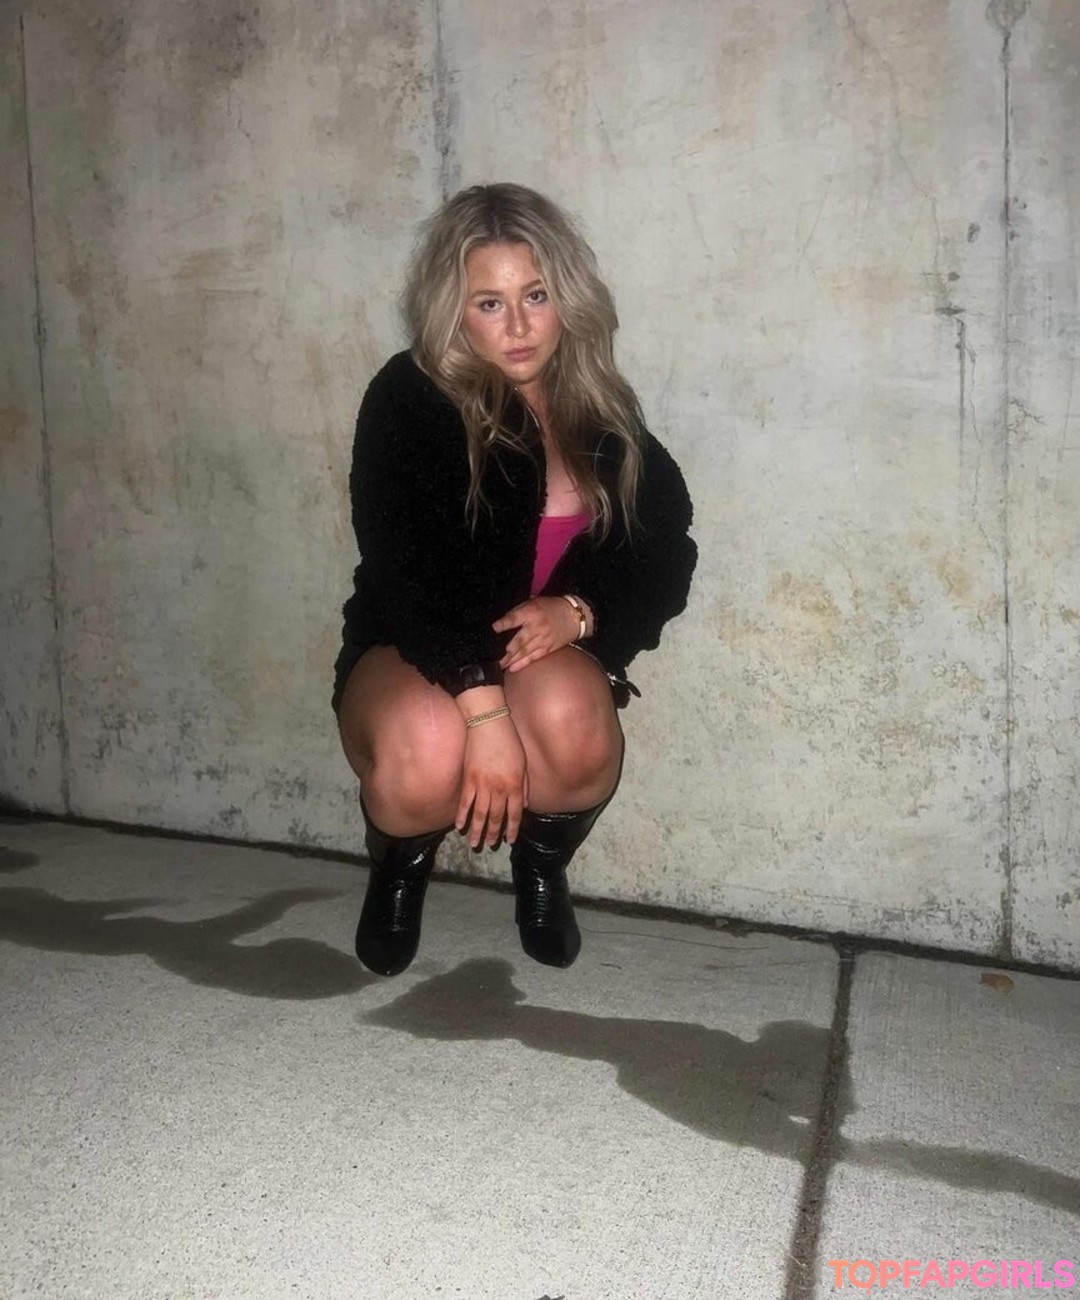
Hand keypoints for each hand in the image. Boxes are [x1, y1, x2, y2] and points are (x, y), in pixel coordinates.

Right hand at [455, 718, 527, 847]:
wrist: (488, 724)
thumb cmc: (509, 740)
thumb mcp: (523, 763)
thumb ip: (524, 785)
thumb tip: (525, 804)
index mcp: (515, 785)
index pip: (514, 813)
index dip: (512, 829)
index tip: (509, 840)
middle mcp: (499, 789)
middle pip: (496, 817)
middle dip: (494, 833)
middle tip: (490, 845)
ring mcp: (482, 785)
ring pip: (479, 814)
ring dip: (477, 830)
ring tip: (475, 844)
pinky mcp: (469, 779)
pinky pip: (465, 802)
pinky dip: (462, 815)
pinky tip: (459, 826)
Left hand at [493, 597, 581, 672]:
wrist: (574, 616)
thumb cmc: (551, 607)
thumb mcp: (533, 602)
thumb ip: (518, 611)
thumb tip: (502, 622)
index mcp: (532, 612)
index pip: (515, 618)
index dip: (504, 623)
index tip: (494, 628)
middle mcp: (537, 627)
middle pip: (519, 641)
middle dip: (507, 651)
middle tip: (494, 659)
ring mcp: (543, 639)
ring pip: (525, 652)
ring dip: (511, 660)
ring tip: (500, 666)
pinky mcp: (549, 648)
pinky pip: (534, 657)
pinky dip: (523, 664)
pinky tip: (513, 668)